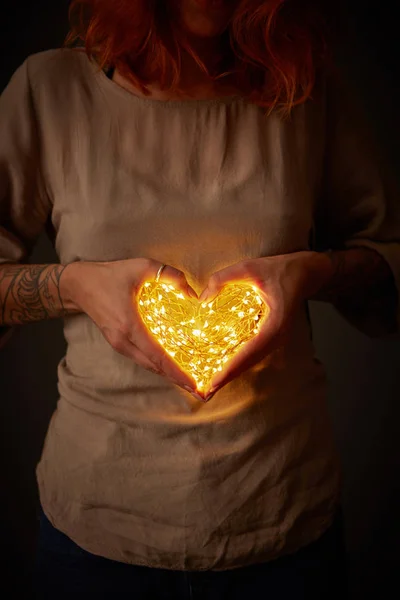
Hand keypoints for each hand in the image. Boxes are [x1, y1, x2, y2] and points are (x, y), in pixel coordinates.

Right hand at [60, 258, 199, 394]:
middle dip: (176, 378)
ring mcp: (118, 344)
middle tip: (198, 388)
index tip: (193, 385)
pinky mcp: (117, 343)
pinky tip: (171, 363)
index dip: (176, 372)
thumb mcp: (142, 267)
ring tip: (188, 379)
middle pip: (154, 366)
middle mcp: (123, 341)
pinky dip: (157, 363)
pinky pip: (141, 357)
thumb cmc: (110, 275)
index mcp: (129, 325)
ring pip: (147, 364)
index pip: (157, 355)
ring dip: (167, 372)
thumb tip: (192, 293)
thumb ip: (170, 276)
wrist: (79, 284)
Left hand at [199, 251, 328, 399]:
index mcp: (276, 324)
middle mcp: (277, 336)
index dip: (231, 368)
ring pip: (252, 360)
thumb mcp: (250, 267)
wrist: (307, 272)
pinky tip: (223, 366)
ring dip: (232, 372)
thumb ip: (223, 279)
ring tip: (211, 384)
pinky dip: (238, 362)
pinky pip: (253, 352)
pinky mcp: (272, 336)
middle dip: (228, 377)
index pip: (250, 351)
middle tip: (205, 392)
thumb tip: (202, 299)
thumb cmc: (282, 269)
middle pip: (250, 362)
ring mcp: (276, 339)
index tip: (214, 382)